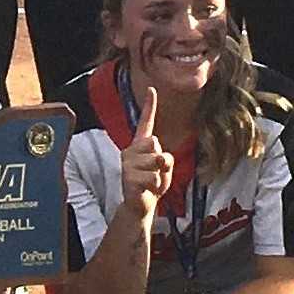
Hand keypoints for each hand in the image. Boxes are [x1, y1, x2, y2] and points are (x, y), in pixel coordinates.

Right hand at [118, 87, 172, 214]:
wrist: (141, 205)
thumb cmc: (153, 184)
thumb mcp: (165, 169)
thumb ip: (166, 159)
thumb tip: (159, 158)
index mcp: (141, 145)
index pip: (146, 122)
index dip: (149, 105)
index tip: (151, 89)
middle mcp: (131, 150)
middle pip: (155, 143)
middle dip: (162, 159)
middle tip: (155, 173)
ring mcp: (127, 163)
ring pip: (156, 161)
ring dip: (160, 176)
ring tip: (151, 183)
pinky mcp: (127, 176)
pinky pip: (152, 177)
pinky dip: (156, 186)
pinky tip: (146, 189)